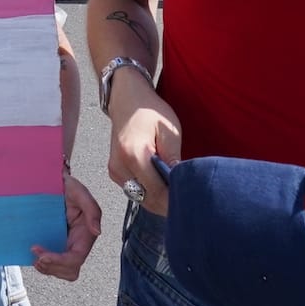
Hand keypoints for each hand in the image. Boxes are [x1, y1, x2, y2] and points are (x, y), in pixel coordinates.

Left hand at [30, 172, 102, 280]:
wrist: (54, 182)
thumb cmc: (69, 187)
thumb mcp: (79, 192)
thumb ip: (92, 209)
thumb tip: (97, 231)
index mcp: (84, 235)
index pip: (76, 258)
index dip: (60, 261)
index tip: (42, 256)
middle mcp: (76, 244)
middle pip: (70, 270)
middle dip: (53, 268)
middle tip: (37, 257)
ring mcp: (66, 246)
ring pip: (61, 270)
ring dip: (47, 269)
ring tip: (35, 257)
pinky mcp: (55, 245)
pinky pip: (51, 264)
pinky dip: (42, 265)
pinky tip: (34, 255)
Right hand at [105, 74, 181, 216]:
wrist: (126, 100)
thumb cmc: (150, 112)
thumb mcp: (170, 130)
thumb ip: (174, 158)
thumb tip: (180, 183)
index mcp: (134, 154)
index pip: (157, 191)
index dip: (174, 200)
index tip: (190, 202)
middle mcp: (120, 166)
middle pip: (147, 199)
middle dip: (167, 204)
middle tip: (187, 202)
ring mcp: (115, 170)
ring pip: (140, 198)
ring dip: (159, 200)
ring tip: (177, 194)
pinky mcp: (114, 172)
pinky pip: (134, 191)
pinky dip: (149, 193)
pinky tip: (163, 186)